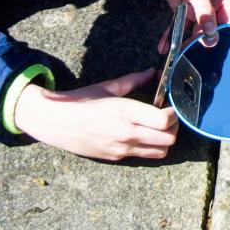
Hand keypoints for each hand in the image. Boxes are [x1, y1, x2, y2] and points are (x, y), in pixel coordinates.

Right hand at [12, 69, 177, 160]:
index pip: (165, 120)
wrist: (55, 122)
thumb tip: (151, 72)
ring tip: (156, 128)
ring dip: (164, 140)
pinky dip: (149, 147)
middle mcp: (127, 132)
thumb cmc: (80, 100)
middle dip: (173, 128)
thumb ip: (133, 80)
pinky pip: (143, 156)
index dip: (173, 113)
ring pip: (160, 152)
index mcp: (126, 111)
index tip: (169, 105)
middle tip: (167, 117)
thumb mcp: (107, 86)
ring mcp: (122, 148)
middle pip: (168, 139)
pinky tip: (141, 134)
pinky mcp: (116, 157)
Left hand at [150, 0, 229, 52]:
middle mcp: (215, 5)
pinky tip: (164, 47)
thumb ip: (204, 13)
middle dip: (199, 44)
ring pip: (194, 31)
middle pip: (211, 31)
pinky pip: (181, 26)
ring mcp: (199, 8)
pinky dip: (173, 36)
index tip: (205, 52)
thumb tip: (212, 37)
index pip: (227, 24)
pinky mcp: (184, 9)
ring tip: (173, 55)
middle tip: (186, 57)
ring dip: (183, 43)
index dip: (217, 38)